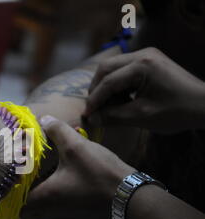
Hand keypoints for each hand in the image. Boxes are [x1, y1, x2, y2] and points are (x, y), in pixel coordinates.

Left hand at [21, 115, 134, 218]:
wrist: (133, 199)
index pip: (16, 204)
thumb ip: (57, 131)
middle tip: (27, 181)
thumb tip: (43, 119)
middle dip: (24, 199)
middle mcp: (52, 216)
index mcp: (45, 198)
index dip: (11, 194)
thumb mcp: (77, 146)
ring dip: (41, 206)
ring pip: (43, 218)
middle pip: (27, 213)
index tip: (13, 180)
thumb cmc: (100, 173)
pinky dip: (57, 213)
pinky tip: (65, 197)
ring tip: (44, 187)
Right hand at [85, 47, 204, 133]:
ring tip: (108, 107)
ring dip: (106, 87)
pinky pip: (124, 70)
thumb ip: (113, 116)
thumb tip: (91, 119)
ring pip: (113, 68)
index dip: (94, 99)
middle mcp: (142, 55)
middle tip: (94, 109)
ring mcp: (146, 56)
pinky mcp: (149, 61)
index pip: (108, 81)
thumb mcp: (142, 116)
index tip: (87, 115)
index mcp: (142, 65)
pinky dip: (117, 85)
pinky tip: (120, 100)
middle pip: (106, 68)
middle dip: (97, 90)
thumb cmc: (177, 112)